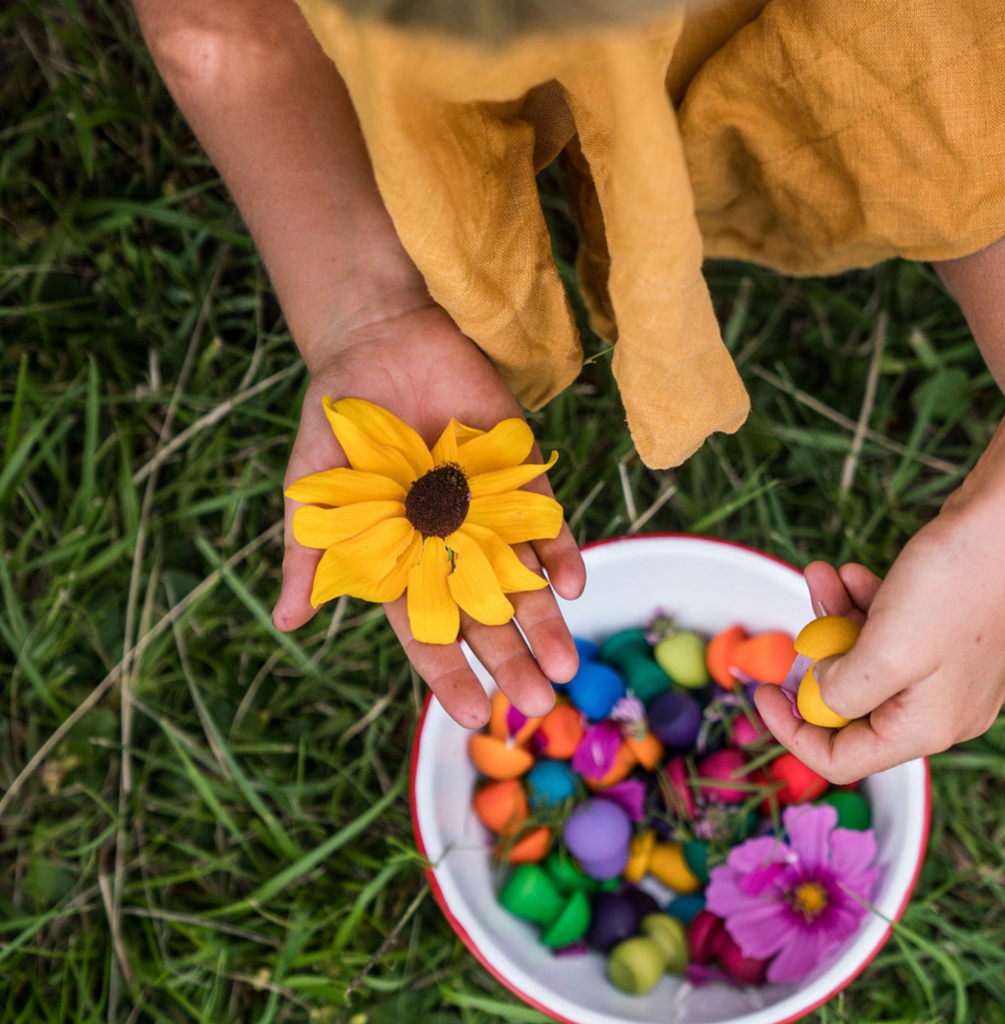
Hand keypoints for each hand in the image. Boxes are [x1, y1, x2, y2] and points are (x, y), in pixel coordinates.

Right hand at [272, 300, 585, 728]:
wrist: (379, 342)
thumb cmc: (339, 425)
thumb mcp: (314, 493)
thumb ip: (309, 554)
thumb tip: (287, 623)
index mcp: (403, 561)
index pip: (428, 628)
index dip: (450, 672)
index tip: (474, 714)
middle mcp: (451, 546)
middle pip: (485, 614)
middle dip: (510, 658)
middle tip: (535, 702)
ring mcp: (488, 512)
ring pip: (523, 577)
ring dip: (546, 620)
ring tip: (566, 666)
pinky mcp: (518, 473)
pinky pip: (544, 519)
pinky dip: (558, 549)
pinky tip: (571, 584)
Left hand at [755, 504, 1004, 782]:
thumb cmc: (957, 585)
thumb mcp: (885, 651)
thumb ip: (842, 689)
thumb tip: (819, 694)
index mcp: (926, 726)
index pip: (842, 758)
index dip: (793, 730)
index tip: (762, 690)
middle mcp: (936, 707)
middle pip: (849, 705)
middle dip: (816, 659)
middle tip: (801, 622)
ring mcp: (941, 670)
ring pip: (862, 658)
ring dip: (833, 619)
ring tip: (821, 576)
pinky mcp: (941, 634)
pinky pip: (884, 630)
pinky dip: (860, 604)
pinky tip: (851, 573)